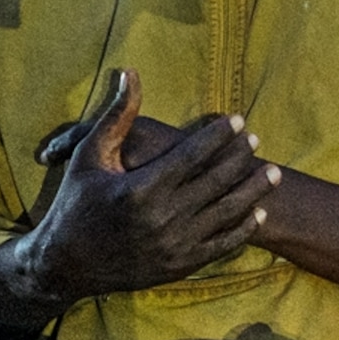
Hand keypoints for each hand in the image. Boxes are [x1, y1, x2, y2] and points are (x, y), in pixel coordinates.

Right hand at [0, 69, 274, 319]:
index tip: (238, 120)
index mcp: (141, 188)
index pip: (193, 155)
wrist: (66, 265)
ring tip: (272, 173)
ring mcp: (174, 245)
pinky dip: (243, 228)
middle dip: (241, 158)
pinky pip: (222, 245)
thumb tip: (131, 73)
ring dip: (254, 191)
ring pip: (227, 213)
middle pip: (217, 181)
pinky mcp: (180, 266)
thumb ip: (116, 115)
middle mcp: (163, 218)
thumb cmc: (75, 204)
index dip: (220, 135)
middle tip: (256, 141)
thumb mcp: (89, 156)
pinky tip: (258, 212)